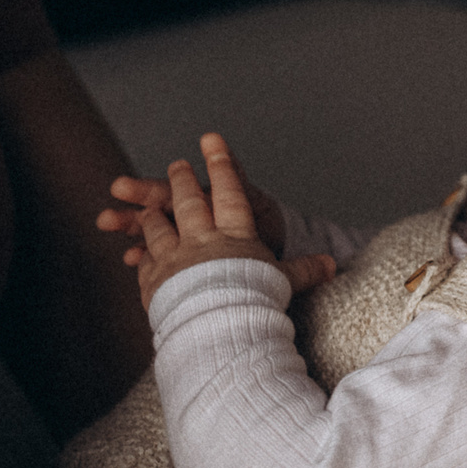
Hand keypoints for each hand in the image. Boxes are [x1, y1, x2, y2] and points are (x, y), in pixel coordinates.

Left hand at [123, 134, 335, 309]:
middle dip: (182, 181)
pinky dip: (139, 257)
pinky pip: (144, 263)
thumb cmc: (255, 301)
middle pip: (189, 203)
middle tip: (177, 164)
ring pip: (158, 228)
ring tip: (148, 207)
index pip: (228, 192)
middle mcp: (201, 240)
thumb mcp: (284, 281)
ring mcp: (173, 258)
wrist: (218, 328)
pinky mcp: (154, 282)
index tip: (210, 139)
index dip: (220, 165)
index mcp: (234, 235)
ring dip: (152, 215)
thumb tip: (332, 265)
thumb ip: (305, 269)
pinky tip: (133, 256)